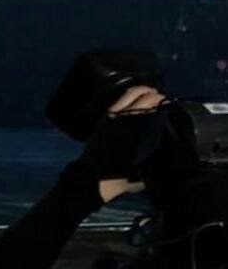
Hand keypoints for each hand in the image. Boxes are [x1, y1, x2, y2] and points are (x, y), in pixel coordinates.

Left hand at [98, 85, 165, 202]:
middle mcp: (127, 118)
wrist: (94, 177)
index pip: (156, 109)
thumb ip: (159, 159)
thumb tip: (174, 147)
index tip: (173, 105)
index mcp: (138, 131)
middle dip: (158, 96)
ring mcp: (115, 115)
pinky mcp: (106, 115)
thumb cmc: (122, 177)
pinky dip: (131, 93)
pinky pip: (121, 98)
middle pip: (145, 98)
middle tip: (165, 100)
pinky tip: (137, 95)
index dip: (166, 104)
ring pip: (132, 94)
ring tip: (153, 93)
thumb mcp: (147, 172)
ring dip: (144, 91)